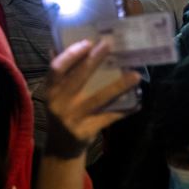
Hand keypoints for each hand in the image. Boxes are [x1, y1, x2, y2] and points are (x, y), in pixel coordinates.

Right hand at [44, 39, 140, 157]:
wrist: (61, 147)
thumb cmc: (63, 111)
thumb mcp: (56, 94)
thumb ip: (60, 73)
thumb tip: (63, 42)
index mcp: (50, 90)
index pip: (57, 68)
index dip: (71, 54)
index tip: (88, 42)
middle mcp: (58, 103)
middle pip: (79, 78)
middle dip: (96, 60)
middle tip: (112, 46)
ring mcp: (72, 118)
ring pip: (99, 98)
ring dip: (119, 86)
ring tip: (135, 75)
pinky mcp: (86, 131)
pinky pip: (109, 117)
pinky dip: (124, 110)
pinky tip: (137, 102)